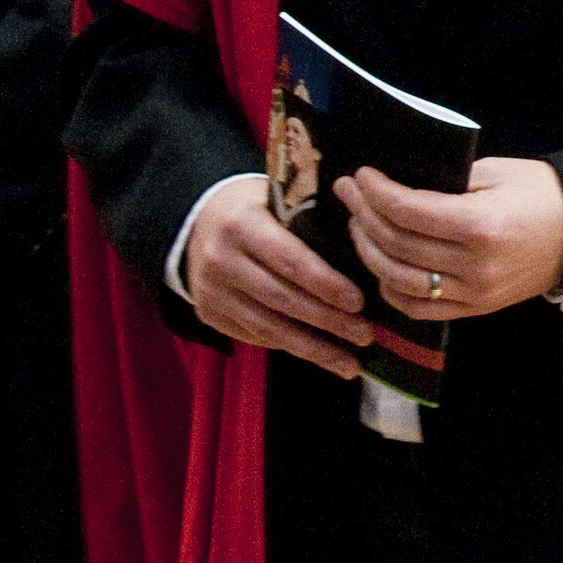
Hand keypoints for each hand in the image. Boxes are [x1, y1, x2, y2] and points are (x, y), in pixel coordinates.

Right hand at [184, 173, 368, 377]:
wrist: (197, 220)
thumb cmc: (256, 209)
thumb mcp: (277, 200)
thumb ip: (310, 222)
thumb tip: (365, 256)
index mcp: (242, 224)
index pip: (290, 260)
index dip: (326, 284)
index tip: (359, 302)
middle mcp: (220, 260)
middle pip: (281, 300)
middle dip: (328, 322)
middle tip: (365, 336)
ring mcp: (210, 291)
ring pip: (268, 327)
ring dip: (313, 349)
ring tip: (349, 363)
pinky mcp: (207, 314)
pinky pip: (254, 336)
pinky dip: (289, 346)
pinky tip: (318, 354)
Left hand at [341, 157, 562, 322]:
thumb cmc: (540, 195)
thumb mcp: (496, 172)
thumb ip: (447, 178)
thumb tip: (397, 180)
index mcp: (481, 225)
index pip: (409, 210)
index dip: (376, 192)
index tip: (362, 175)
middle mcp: (473, 265)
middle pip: (397, 244)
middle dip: (363, 214)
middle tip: (348, 192)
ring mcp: (473, 293)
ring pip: (398, 279)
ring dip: (369, 251)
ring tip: (358, 226)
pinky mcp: (473, 309)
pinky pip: (418, 307)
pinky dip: (390, 289)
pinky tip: (379, 265)